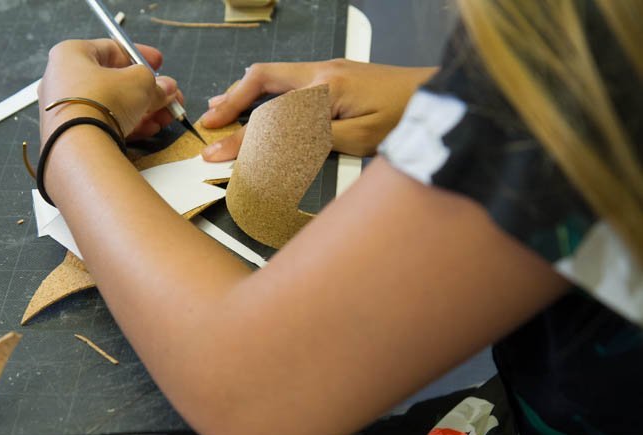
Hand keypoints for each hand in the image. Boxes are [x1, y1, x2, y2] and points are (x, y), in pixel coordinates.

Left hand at [38, 39, 182, 144]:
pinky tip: (149, 129)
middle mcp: (62, 80)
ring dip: (143, 110)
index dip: (140, 56)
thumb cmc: (100, 103)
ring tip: (164, 116)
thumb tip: (165, 88)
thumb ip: (155, 82)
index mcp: (70, 54)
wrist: (80, 146)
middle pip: (113, 81)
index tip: (158, 63)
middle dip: (146, 90)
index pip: (111, 49)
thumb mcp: (139, 82)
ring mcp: (65, 110)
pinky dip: (128, 126)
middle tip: (166, 95)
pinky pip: (103, 125)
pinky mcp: (72, 135)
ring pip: (111, 106)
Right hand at [199, 60, 436, 160]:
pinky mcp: (335, 73)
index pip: (271, 118)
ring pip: (273, 74)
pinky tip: (261, 99)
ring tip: (221, 107)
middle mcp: (321, 73)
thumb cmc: (405, 120)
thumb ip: (312, 141)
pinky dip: (267, 90)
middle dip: (231, 100)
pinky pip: (290, 77)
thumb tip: (273, 148)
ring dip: (245, 91)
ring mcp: (328, 69)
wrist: (438, 97)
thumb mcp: (358, 141)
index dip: (240, 139)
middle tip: (209, 122)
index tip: (216, 153)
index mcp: (324, 91)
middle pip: (262, 79)